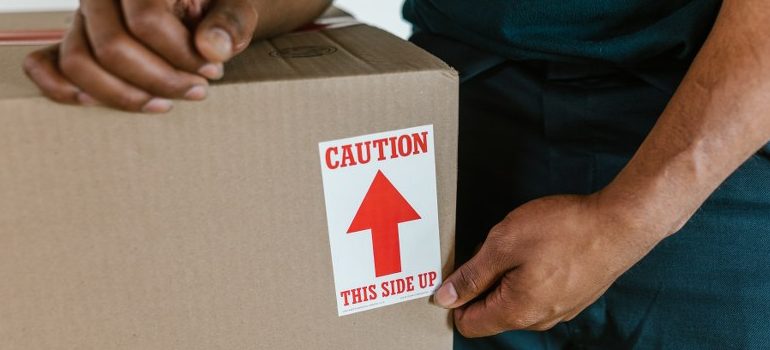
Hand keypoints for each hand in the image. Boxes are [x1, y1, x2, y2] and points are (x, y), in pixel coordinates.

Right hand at [23, 0, 257, 111]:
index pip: (147, 21)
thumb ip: (230, 22)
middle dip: (160, 80)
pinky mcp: (74, 39)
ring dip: (124, 95)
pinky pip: (45, 64)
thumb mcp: (235, 6)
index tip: (211, 70)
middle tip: (197, 91)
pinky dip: (63, 89)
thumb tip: (211, 49)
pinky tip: (99, 104)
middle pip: (111, 47)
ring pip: (79, 62)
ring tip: (165, 104)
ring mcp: (83, 16)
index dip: (182, 56)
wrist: (201, 5)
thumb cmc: (216, 7)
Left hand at [434, 194, 663, 336]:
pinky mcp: (573, 296)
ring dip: (508, 275)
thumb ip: (471, 275)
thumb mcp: (503, 244)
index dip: (456, 298)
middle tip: (494, 247)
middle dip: (484, 282)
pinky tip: (541, 248)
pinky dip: (530, 272)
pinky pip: (538, 291)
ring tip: (521, 244)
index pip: (468, 325)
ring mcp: (559, 310)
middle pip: (491, 312)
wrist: (621, 224)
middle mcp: (538, 319)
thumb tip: (445, 297)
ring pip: (515, 300)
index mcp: (516, 312)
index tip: (460, 271)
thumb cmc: (565, 230)